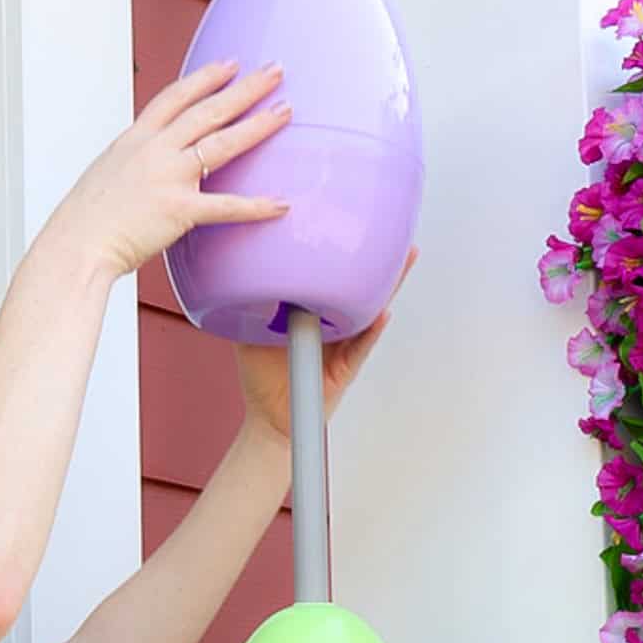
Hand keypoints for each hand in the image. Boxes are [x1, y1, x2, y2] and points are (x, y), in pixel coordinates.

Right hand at [45, 61, 292, 281]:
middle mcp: (154, 150)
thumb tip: (141, 174)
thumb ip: (129, 168)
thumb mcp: (104, 177)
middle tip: (275, 70)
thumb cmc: (83, 221)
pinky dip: (255, 207)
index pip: (175, 97)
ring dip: (257, 124)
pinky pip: (225, 206)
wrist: (75, 245)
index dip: (205, 78)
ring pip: (221, 143)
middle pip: (207, 110)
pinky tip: (280, 203)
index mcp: (134, 140)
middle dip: (244, 88)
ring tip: (286, 110)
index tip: (230, 64)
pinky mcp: (178, 210)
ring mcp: (168, 177)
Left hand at [235, 248, 418, 440]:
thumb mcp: (249, 331)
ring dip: (389, 286)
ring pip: (371, 310)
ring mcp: (345, 344)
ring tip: (406, 259)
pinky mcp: (346, 367)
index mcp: (317, 312)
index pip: (335, 278)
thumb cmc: (262, 376)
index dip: (347, 255)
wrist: (269, 417)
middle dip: (382, 260)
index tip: (356, 225)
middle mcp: (336, 324)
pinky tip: (382, 311)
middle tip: (396, 231)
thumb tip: (236, 270)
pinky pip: (362, 345)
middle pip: (363, 287)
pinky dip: (372, 329)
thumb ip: (248, 304)